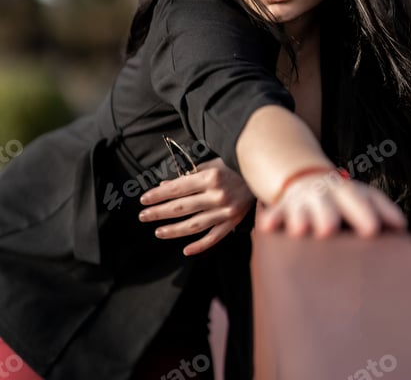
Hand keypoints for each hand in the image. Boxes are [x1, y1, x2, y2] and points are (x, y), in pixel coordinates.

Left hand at [138, 158, 254, 255]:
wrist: (263, 173)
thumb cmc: (234, 165)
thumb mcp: (212, 163)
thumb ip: (188, 175)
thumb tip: (164, 186)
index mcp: (211, 177)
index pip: (177, 188)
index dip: (158, 195)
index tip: (143, 200)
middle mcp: (217, 195)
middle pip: (182, 207)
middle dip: (159, 212)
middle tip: (143, 216)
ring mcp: (226, 211)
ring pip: (194, 225)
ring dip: (174, 230)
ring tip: (158, 232)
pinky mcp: (233, 222)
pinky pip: (214, 237)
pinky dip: (200, 245)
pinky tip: (186, 250)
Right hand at [257, 173, 406, 237]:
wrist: (305, 176)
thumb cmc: (342, 197)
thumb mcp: (361, 196)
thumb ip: (380, 209)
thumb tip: (402, 225)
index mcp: (348, 191)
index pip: (361, 199)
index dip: (368, 213)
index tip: (374, 230)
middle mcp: (325, 193)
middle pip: (329, 203)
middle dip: (329, 215)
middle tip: (329, 230)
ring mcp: (303, 199)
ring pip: (302, 208)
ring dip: (301, 218)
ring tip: (300, 231)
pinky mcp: (284, 207)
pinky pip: (277, 213)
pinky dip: (272, 219)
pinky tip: (267, 227)